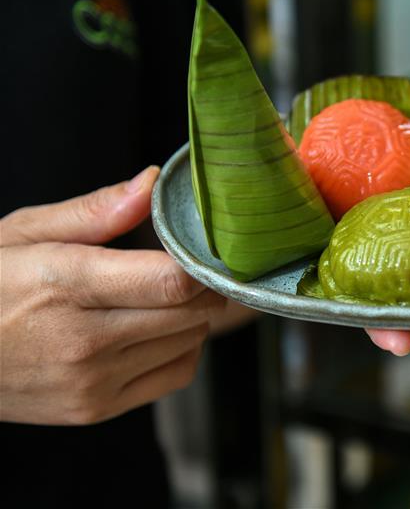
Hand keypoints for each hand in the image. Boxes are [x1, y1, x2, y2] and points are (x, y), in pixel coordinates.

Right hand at [0, 167, 226, 424]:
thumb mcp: (25, 232)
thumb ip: (95, 210)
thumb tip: (152, 184)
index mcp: (66, 284)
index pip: (172, 282)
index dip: (199, 263)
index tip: (198, 248)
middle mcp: (83, 341)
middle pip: (191, 312)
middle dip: (199, 286)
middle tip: (182, 268)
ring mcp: (91, 381)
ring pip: (190, 341)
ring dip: (190, 316)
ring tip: (157, 298)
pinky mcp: (96, 409)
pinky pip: (177, 374)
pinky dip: (182, 349)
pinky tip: (154, 331)